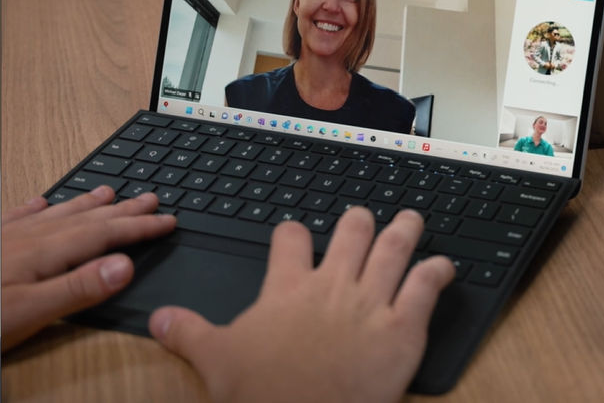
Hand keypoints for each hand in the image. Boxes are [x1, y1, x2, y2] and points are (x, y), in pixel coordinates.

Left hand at [1, 187, 175, 351]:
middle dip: (123, 211)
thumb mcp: (31, 313)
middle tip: (150, 199)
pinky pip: (19, 218)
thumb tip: (125, 266)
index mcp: (46, 254)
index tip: (168, 221)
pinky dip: (36, 209)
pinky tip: (40, 203)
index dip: (139, 228)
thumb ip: (79, 289)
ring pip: (57, 215)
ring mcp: (6, 239)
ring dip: (87, 205)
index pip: (104, 235)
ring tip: (108, 193)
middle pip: (86, 220)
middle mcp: (29, 239)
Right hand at [149, 208, 454, 402]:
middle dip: (360, 221)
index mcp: (288, 289)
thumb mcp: (216, 362)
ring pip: (394, 248)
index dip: (294, 233)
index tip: (296, 234)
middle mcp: (333, 286)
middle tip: (365, 219)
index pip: (291, 239)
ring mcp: (372, 303)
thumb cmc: (262, 395)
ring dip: (406, 230)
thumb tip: (158, 319)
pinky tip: (445, 266)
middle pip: (353, 231)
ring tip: (412, 220)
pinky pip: (427, 287)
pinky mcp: (404, 327)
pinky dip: (439, 271)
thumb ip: (189, 334)